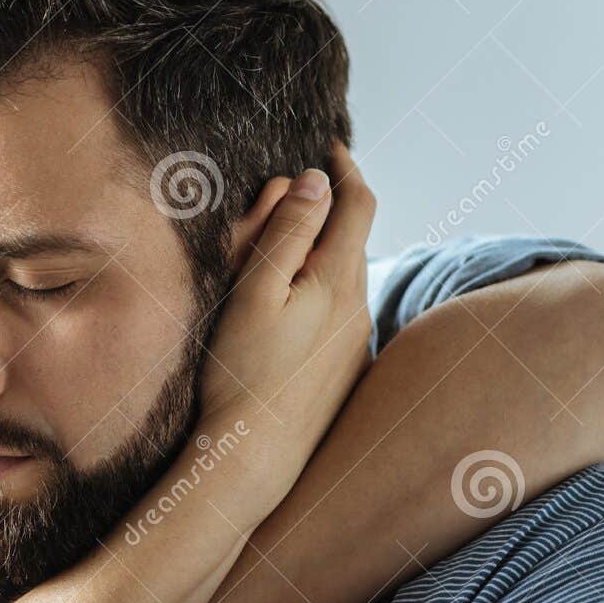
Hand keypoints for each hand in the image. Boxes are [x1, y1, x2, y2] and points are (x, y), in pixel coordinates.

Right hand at [197, 145, 374, 516]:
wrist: (256, 456)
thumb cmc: (244, 373)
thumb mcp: (254, 292)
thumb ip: (286, 233)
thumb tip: (313, 181)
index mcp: (339, 279)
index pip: (358, 202)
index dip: (344, 167)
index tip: (326, 146)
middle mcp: (359, 307)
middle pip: (352, 237)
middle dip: (324, 208)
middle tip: (281, 196)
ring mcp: (355, 341)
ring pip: (343, 276)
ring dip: (319, 253)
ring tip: (272, 254)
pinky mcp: (344, 369)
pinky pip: (337, 312)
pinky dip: (316, 291)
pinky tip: (282, 312)